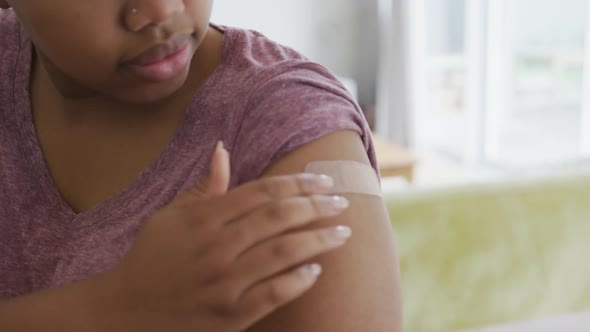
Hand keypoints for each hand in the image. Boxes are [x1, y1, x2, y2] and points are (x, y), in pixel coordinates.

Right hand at [92, 142, 351, 331]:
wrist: (121, 312)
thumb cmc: (149, 259)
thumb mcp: (170, 217)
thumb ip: (204, 187)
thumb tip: (223, 149)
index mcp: (203, 218)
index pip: (262, 192)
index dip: (298, 183)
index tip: (323, 180)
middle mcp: (216, 246)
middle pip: (278, 217)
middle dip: (316, 206)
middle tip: (342, 202)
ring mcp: (223, 282)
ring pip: (282, 253)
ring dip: (318, 240)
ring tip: (342, 233)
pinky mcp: (229, 315)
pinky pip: (273, 294)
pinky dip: (297, 281)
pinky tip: (315, 270)